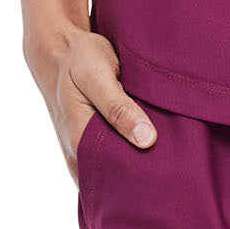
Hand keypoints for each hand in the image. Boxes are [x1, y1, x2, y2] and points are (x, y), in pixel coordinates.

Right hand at [25, 23, 158, 181]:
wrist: (58, 49)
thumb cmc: (78, 59)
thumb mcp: (98, 76)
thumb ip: (119, 108)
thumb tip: (147, 140)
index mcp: (79, 142)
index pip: (114, 179)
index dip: (141, 178)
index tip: (168, 173)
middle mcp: (78, 154)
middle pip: (115, 178)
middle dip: (140, 174)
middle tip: (171, 166)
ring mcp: (82, 150)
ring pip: (113, 168)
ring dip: (134, 163)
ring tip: (164, 157)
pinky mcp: (89, 141)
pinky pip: (110, 156)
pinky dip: (127, 152)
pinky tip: (146, 143)